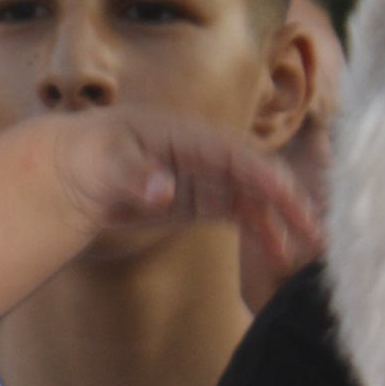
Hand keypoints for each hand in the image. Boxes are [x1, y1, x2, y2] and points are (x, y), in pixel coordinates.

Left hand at [53, 109, 315, 269]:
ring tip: (307, 244)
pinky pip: (239, 211)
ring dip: (281, 216)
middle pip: (254, 173)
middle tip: (314, 228)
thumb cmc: (86, 156)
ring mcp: (204, 175)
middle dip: (286, 198)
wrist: (70, 171)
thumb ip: (134, 176)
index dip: (261, 175)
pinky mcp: (200, 197)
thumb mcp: (104, 163)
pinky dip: (260, 227)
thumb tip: (163, 191)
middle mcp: (203, 152)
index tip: (286, 196)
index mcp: (184, 135)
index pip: (232, 155)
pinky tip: (278, 250)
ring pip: (253, 194)